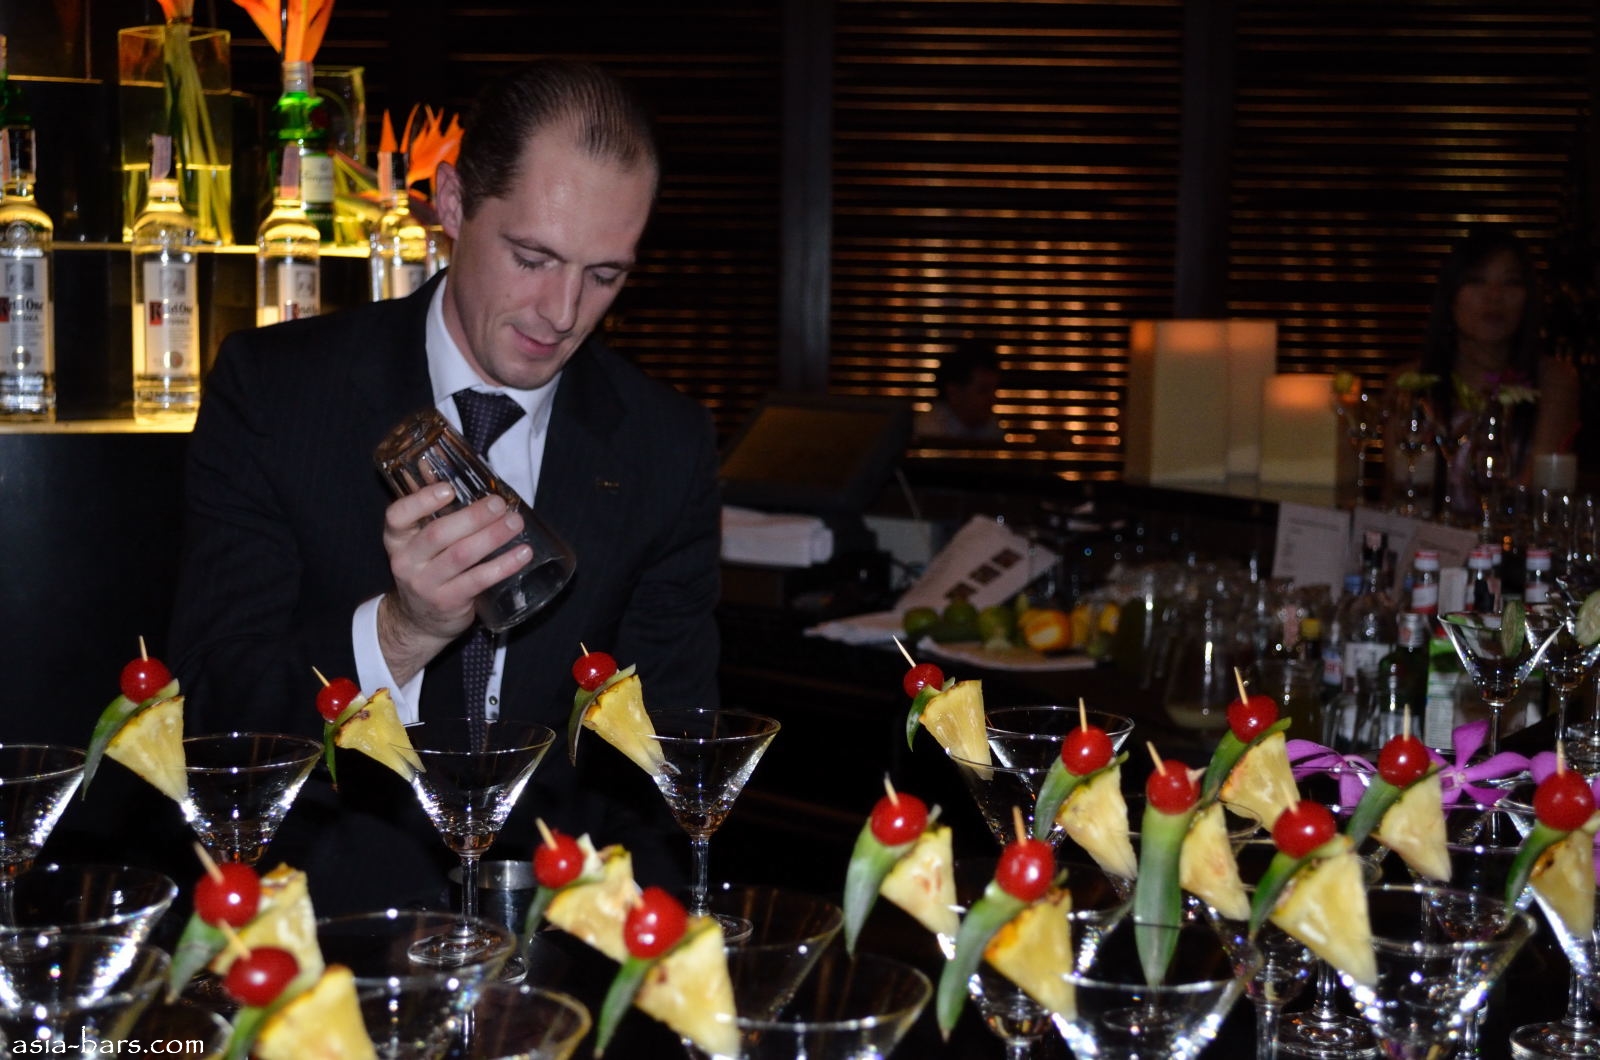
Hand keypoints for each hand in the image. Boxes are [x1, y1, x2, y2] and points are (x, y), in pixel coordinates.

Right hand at [377, 484, 532, 681]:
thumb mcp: (420, 540)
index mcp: (397, 539)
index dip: (421, 500)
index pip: (398, 516)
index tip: (447, 488)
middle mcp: (407, 561)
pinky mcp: (448, 601)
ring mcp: (426, 584)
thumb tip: (444, 465)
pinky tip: (522, 554)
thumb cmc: (428, 568)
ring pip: (461, 555)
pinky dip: (503, 565)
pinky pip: (479, 580)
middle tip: (499, 504)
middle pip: (438, 533)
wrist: (419, 620)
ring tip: (516, 523)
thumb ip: (431, 509)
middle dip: (472, 516)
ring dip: (492, 536)